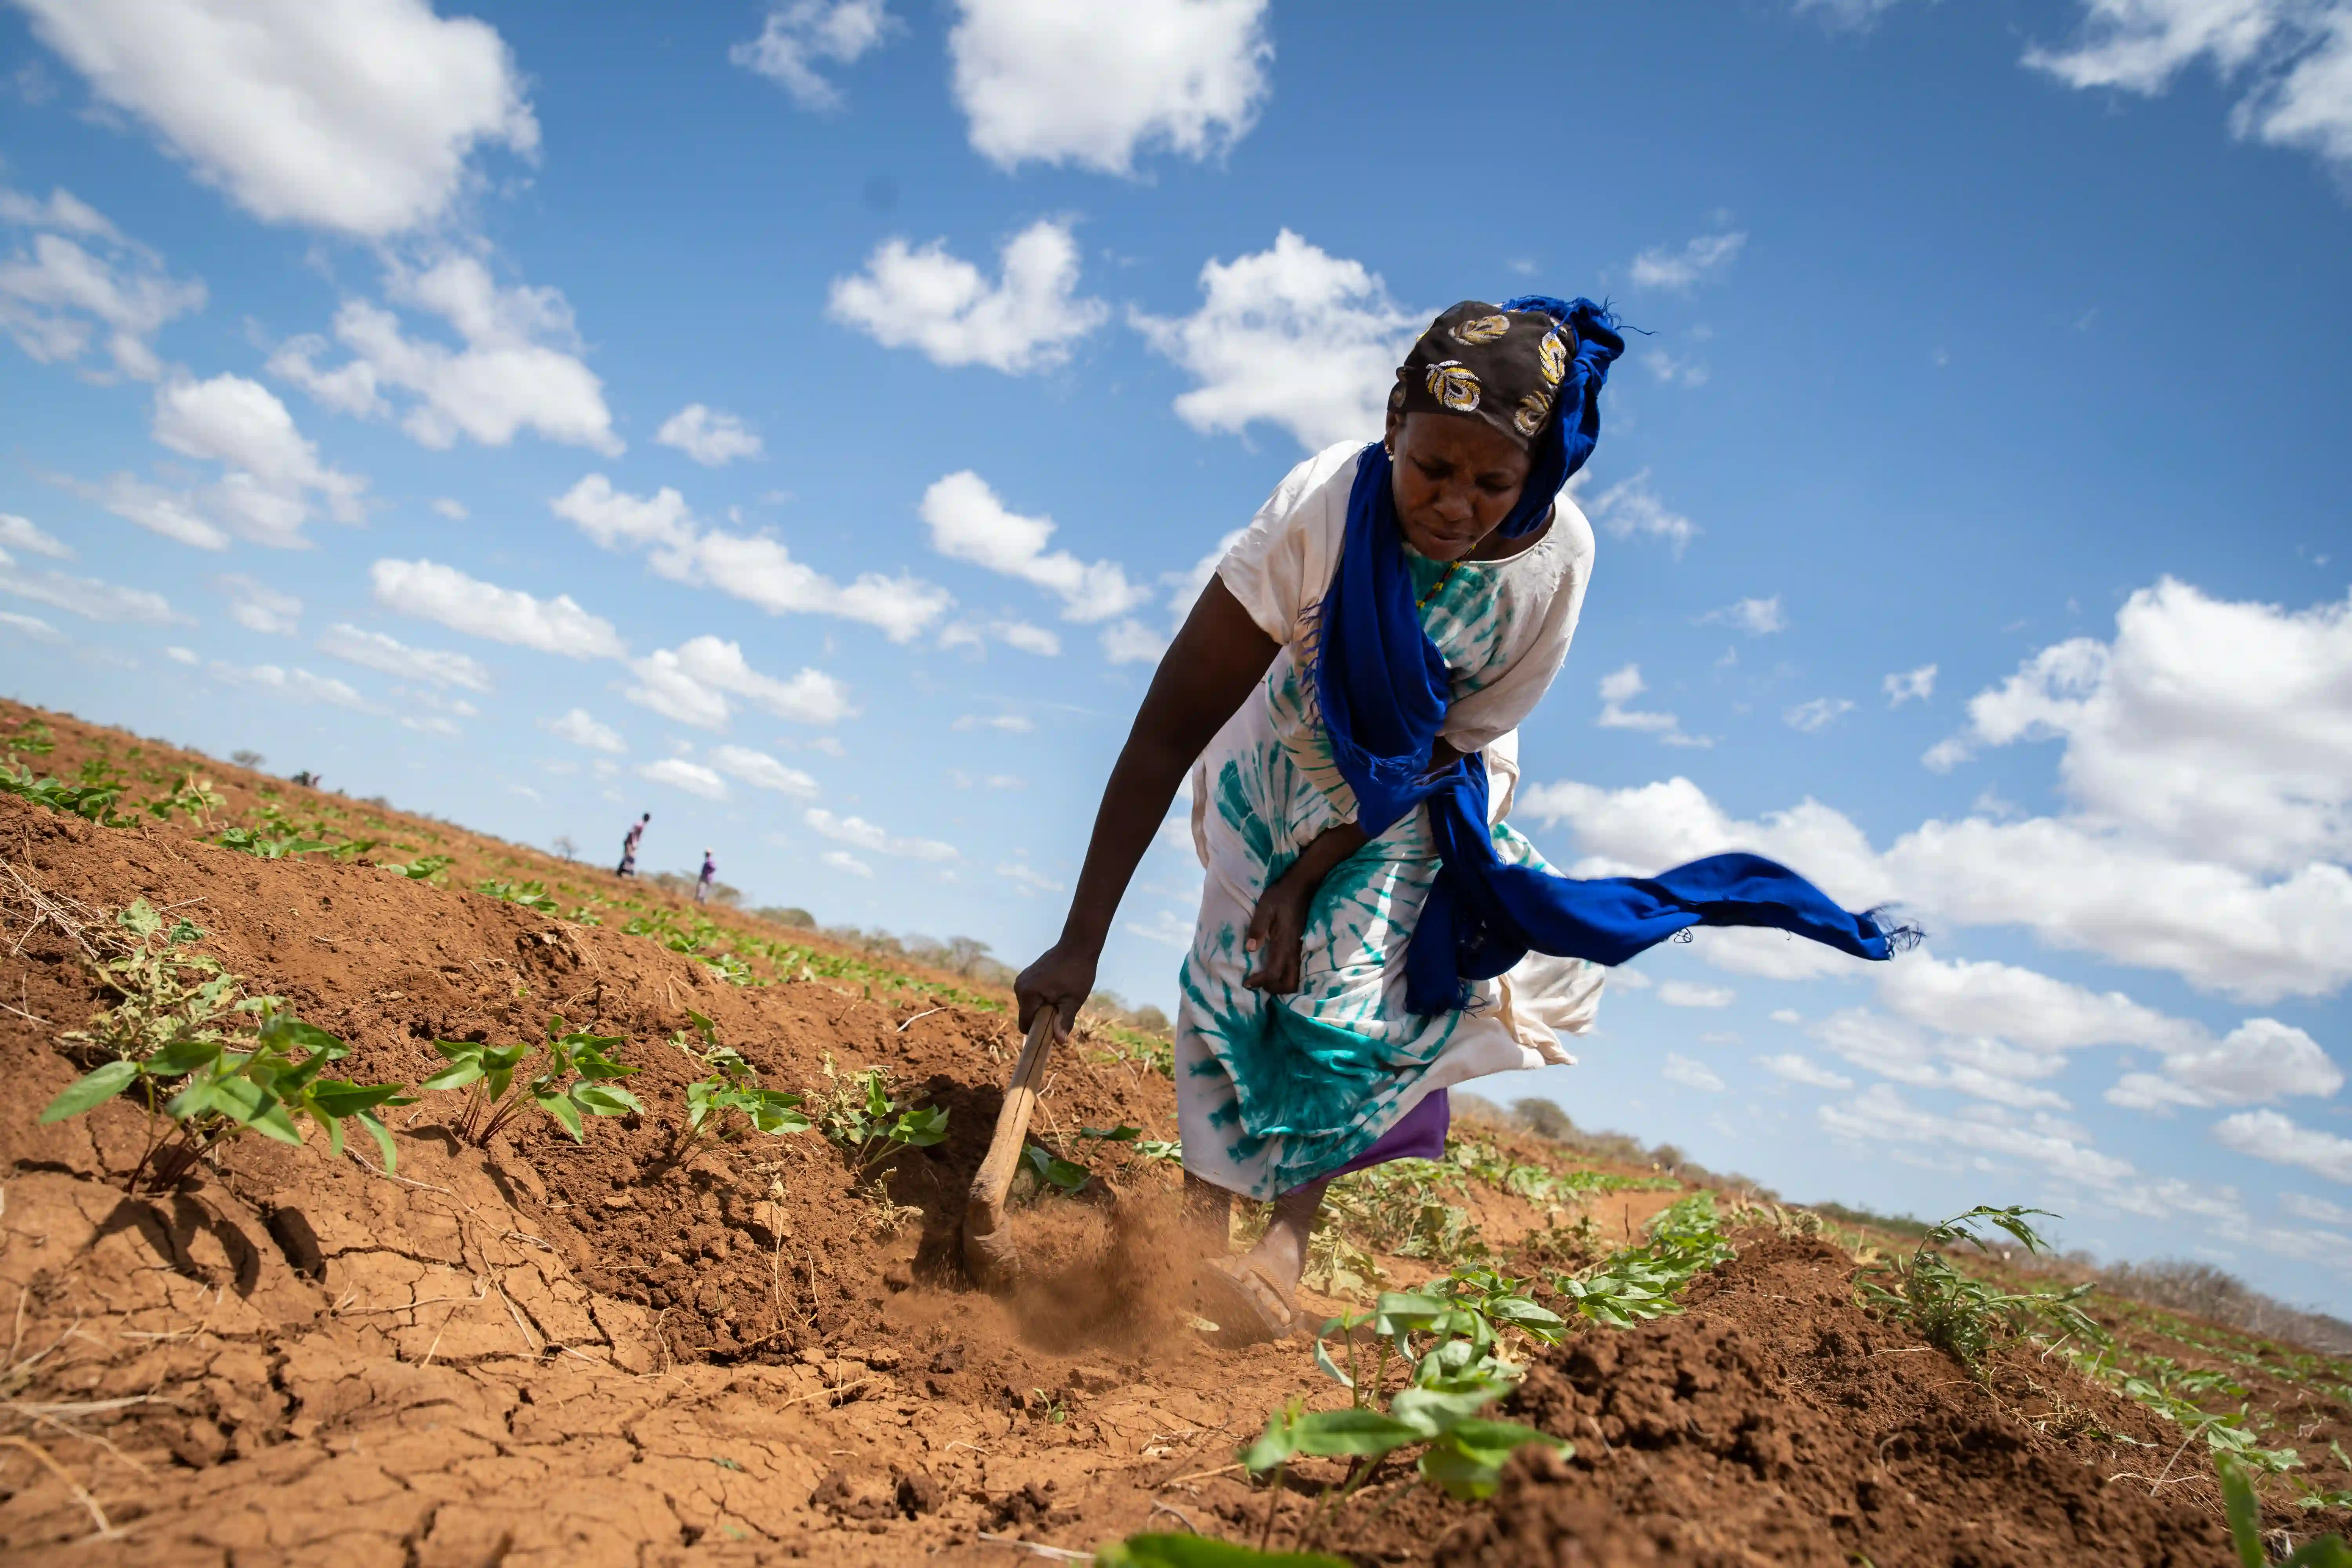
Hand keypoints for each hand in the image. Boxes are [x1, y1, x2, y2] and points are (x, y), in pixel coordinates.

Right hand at [1015, 940, 1097, 1041]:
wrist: (1077, 946)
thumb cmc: (1077, 973)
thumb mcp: (1073, 1001)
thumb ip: (1064, 1021)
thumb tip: (1060, 1042)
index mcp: (1028, 994)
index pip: (1025, 1025)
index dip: (1037, 1032)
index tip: (1053, 1030)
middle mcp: (1019, 987)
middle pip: (1027, 1015)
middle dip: (1042, 1017)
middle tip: (1062, 1007)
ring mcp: (1022, 979)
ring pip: (1029, 1005)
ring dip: (1043, 1007)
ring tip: (1060, 995)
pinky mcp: (1026, 975)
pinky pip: (1031, 995)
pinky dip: (1042, 997)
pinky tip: (1057, 988)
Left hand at [1243, 872, 1311, 994]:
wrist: (1301, 886)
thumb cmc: (1280, 896)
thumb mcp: (1265, 908)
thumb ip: (1257, 928)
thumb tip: (1250, 949)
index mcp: (1284, 943)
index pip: (1273, 972)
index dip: (1259, 982)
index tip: (1246, 982)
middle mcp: (1294, 950)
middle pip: (1290, 983)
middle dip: (1274, 988)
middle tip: (1258, 983)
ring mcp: (1298, 949)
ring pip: (1294, 978)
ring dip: (1280, 983)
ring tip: (1264, 979)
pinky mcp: (1299, 945)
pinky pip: (1295, 969)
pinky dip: (1284, 975)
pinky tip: (1273, 969)